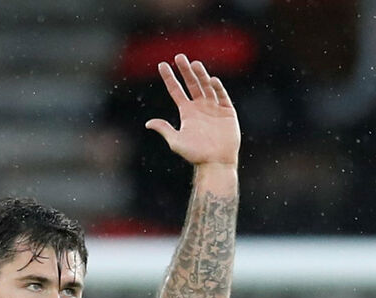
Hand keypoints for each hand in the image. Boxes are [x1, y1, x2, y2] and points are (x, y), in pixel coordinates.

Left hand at [145, 54, 239, 168]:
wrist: (216, 163)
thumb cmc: (196, 155)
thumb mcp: (176, 142)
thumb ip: (164, 130)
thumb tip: (148, 123)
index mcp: (187, 112)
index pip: (176, 90)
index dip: (169, 78)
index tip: (162, 65)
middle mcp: (200, 107)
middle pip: (191, 84)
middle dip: (185, 71)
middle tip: (179, 56)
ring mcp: (214, 108)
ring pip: (206, 87)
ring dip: (201, 75)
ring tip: (194, 64)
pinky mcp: (227, 112)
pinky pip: (222, 96)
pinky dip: (217, 88)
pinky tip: (211, 80)